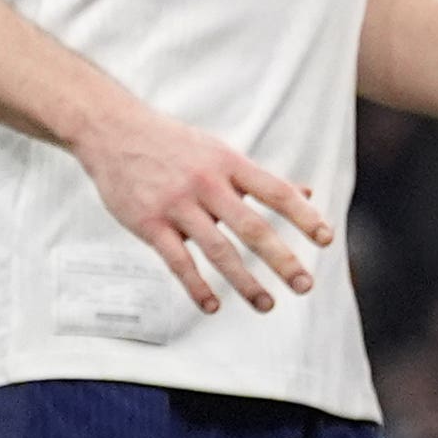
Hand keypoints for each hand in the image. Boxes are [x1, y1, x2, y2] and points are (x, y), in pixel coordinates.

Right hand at [74, 100, 332, 316]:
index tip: (326, 241)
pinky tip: (213, 306)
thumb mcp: (219, 152)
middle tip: (305, 286)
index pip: (276, 192)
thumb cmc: (174, 144)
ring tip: (267, 305)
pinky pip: (177, 261)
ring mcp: (176, 204)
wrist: (112, 131)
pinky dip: (196, 286)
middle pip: (252, 228)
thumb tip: (306, 193)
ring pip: (218, 250)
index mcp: (229, 164)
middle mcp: (207, 184)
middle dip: (282, 260)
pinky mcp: (148, 222)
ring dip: (245, 281)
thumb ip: (259, 178)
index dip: (304, 216)